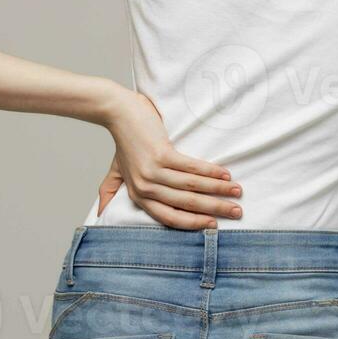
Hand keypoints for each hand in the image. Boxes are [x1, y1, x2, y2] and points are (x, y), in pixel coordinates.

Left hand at [103, 89, 242, 228]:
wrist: (118, 112)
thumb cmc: (122, 141)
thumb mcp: (115, 170)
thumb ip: (110, 191)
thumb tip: (100, 213)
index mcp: (138, 195)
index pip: (170, 217)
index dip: (194, 223)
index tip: (214, 225)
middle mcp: (146, 188)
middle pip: (186, 204)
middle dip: (214, 210)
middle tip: (237, 212)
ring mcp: (154, 172)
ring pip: (192, 187)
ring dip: (218, 190)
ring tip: (237, 192)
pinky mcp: (162, 154)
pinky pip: (191, 167)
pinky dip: (211, 172)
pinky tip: (225, 174)